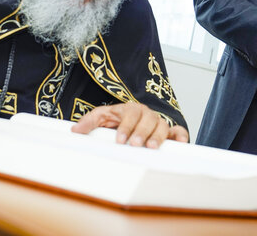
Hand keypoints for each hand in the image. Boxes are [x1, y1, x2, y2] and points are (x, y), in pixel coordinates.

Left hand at [71, 103, 188, 147]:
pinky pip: (178, 132)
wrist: (128, 121)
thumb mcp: (101, 117)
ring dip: (157, 136)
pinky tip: (179, 144)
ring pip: (163, 126)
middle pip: (148, 120)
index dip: (126, 126)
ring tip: (150, 147)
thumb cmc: (117, 120)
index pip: (131, 114)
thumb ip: (89, 122)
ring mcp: (159, 122)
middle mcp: (147, 115)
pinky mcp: (170, 132)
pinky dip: (181, 136)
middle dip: (141, 132)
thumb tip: (75, 131)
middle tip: (135, 144)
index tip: (119, 139)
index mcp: (131, 109)